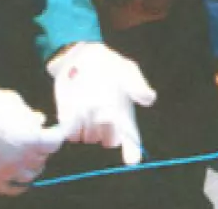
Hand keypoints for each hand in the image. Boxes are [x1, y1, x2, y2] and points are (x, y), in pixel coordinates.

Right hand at [0, 84, 64, 195]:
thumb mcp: (16, 104)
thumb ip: (30, 116)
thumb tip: (39, 121)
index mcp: (32, 139)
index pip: (56, 142)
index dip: (56, 135)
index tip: (54, 131)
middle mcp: (22, 159)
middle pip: (43, 158)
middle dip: (41, 148)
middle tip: (35, 141)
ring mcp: (6, 171)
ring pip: (30, 176)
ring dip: (31, 166)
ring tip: (26, 157)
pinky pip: (12, 189)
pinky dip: (18, 184)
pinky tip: (17, 176)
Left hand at [48, 43, 155, 164]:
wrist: (80, 57)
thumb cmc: (109, 64)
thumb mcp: (126, 70)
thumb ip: (136, 84)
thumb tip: (149, 99)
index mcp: (124, 115)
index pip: (131, 138)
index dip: (132, 151)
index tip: (132, 160)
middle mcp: (107, 124)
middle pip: (109, 140)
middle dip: (107, 127)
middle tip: (104, 106)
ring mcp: (88, 125)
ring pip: (89, 137)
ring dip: (88, 122)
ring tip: (87, 99)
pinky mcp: (68, 123)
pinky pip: (70, 135)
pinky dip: (72, 125)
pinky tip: (74, 107)